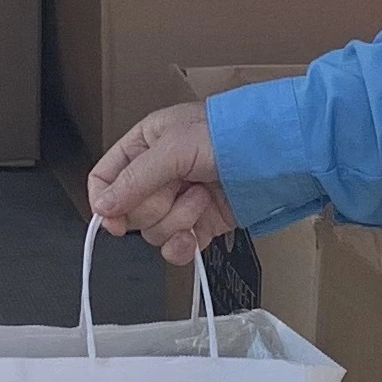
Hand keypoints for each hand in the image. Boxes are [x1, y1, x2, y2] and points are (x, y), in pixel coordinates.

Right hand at [88, 101, 235, 264]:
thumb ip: (135, 178)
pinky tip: (195, 235)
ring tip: (202, 197)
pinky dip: (183, 245)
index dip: (105, 201)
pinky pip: (175, 247)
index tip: (113, 220)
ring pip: (152, 231)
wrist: (278, 157)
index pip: (106, 177)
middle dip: (154, 206)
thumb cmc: (232, 135)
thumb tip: (103, 206)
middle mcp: (160, 173)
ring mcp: (180, 200)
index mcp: (146, 144)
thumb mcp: (176, 148)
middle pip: (129, 210)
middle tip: (178, 189)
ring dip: (177, 220)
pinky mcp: (200, 223)